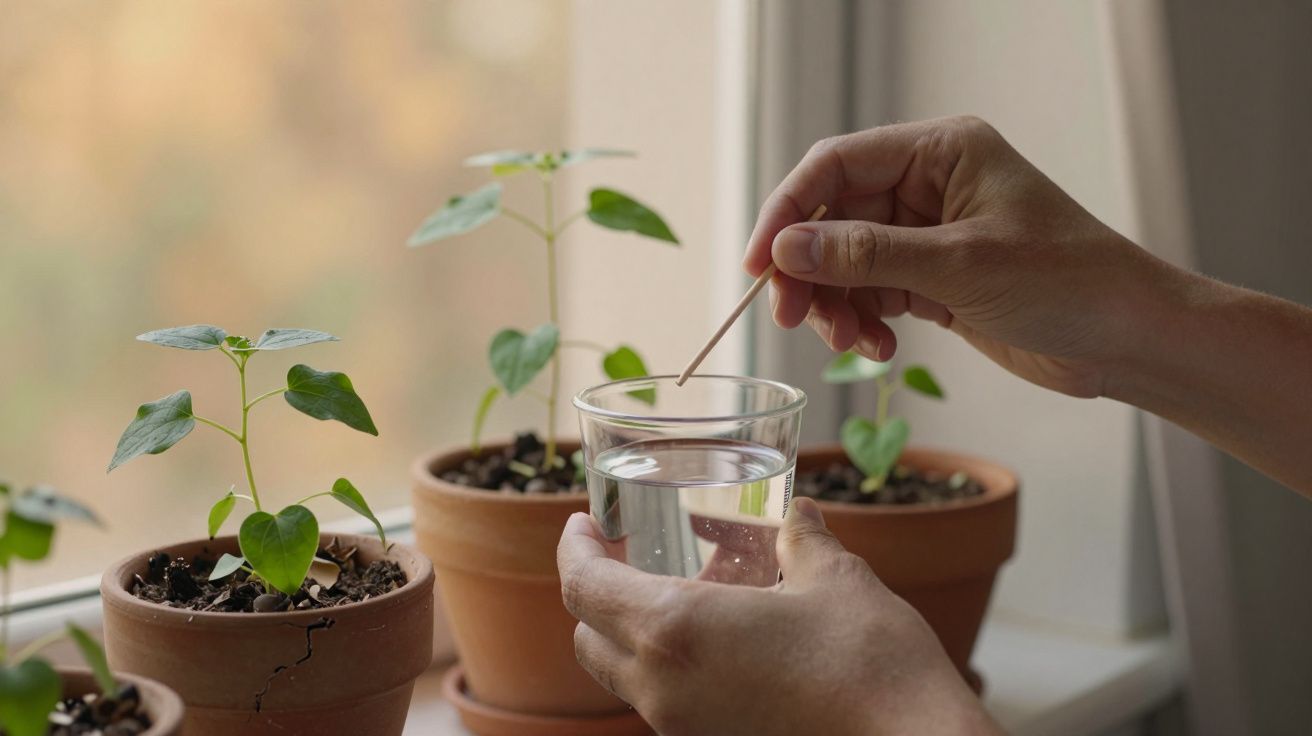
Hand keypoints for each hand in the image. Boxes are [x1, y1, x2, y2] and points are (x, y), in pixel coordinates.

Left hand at [557, 498, 1001, 735]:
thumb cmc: (872, 662)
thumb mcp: (836, 579)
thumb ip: (803, 538)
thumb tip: (797, 513)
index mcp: (675, 630)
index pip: (583, 586)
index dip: (573, 548)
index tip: (585, 523)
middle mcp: (662, 687)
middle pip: (587, 637)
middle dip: (595, 592)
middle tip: (626, 554)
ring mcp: (683, 728)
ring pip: (622, 676)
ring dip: (632, 631)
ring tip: (687, 592)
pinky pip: (663, 703)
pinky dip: (667, 666)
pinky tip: (722, 640)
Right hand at [744, 115, 1180, 398]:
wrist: (1130, 339)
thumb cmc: (1070, 282)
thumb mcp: (959, 265)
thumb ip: (866, 255)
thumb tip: (786, 250)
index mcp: (941, 151)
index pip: (837, 166)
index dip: (788, 212)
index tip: (758, 265)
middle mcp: (930, 184)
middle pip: (833, 218)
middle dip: (811, 271)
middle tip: (792, 318)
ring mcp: (931, 233)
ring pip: (847, 261)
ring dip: (837, 304)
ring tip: (852, 342)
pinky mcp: (936, 278)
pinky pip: (873, 292)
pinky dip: (865, 321)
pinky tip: (879, 347)